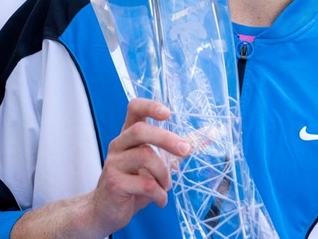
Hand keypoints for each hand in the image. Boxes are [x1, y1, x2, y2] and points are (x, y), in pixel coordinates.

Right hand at [84, 98, 191, 235]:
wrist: (106, 211)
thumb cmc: (134, 183)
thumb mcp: (157, 162)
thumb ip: (177, 148)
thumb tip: (210, 136)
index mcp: (129, 135)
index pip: (134, 109)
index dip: (150, 106)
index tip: (168, 114)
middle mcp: (118, 145)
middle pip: (140, 130)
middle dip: (167, 139)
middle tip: (185, 151)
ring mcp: (113, 163)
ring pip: (145, 156)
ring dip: (164, 173)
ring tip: (166, 186)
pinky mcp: (114, 183)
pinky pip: (145, 184)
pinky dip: (159, 194)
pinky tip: (160, 199)